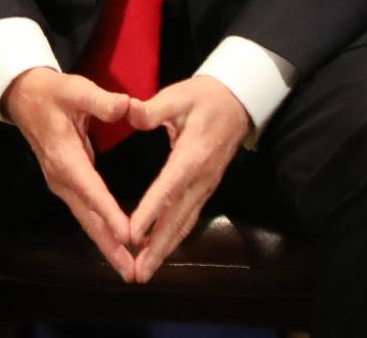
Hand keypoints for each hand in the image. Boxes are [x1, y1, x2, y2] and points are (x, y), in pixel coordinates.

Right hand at [1, 66, 135, 279]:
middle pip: (87, 217)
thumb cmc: (52, 92)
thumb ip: (102, 101)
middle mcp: (61, 177)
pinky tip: (117, 246)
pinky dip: (101, 232)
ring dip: (107, 245)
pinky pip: (85, 213)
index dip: (109, 212)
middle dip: (110, 245)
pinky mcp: (66, 185)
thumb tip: (129, 107)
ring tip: (129, 268)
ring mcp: (61, 183)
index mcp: (64, 156)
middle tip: (132, 272)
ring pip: (86, 219)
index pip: (90, 189)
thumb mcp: (75, 88)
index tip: (129, 236)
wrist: (24, 96)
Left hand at [124, 76, 249, 281]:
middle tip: (139, 271)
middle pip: (178, 218)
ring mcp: (206, 186)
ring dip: (166, 248)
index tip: (132, 233)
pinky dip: (175, 236)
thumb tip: (130, 113)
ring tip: (146, 270)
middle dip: (158, 246)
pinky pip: (189, 217)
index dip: (150, 211)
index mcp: (192, 155)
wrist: (237, 101)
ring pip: (185, 223)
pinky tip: (161, 250)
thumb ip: (153, 107)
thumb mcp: (178, 95)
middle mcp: (201, 178)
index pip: (169, 188)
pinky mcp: (205, 187)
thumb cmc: (203, 97)